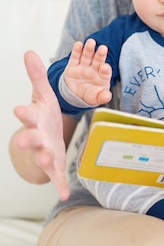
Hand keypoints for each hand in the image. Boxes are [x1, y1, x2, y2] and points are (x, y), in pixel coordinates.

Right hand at [12, 51, 69, 199]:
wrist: (43, 139)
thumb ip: (37, 76)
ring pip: (43, 157)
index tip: (17, 109)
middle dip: (26, 138)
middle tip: (21, 139)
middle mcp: (36, 137)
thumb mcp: (43, 95)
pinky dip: (59, 185)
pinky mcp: (54, 165)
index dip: (23, 113)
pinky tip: (63, 194)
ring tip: (49, 158)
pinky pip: (56, 176)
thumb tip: (29, 52)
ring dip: (45, 158)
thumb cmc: (43, 116)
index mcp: (34, 120)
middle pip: (30, 138)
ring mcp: (44, 152)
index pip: (27, 115)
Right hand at [64, 38, 111, 105]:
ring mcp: (84, 66)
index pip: (105, 72)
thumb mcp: (96, 98)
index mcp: (102, 77)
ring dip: (89, 49)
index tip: (105, 67)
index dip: (105, 69)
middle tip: (103, 48)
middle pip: (98, 60)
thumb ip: (102, 97)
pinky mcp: (73, 65)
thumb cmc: (89, 95)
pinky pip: (75, 57)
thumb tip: (107, 96)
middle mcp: (94, 69)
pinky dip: (77, 50)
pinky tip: (79, 44)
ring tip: (91, 42)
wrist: (74, 94)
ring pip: (87, 56)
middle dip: (100, 54)